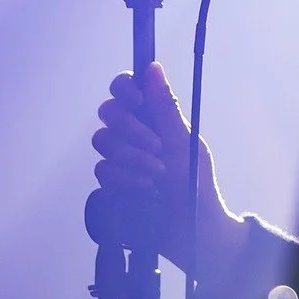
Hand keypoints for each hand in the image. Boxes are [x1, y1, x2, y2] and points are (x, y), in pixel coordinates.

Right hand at [88, 63, 233, 267]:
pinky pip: (102, 169)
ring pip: (102, 140)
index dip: (124, 89)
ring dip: (131, 157)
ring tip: (156, 174)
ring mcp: (120, 158)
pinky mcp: (111, 183)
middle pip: (108, 112)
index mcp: (154, 117)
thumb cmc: (196, 184)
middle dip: (131, 129)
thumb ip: (165, 107)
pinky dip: (125, 178)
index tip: (137, 101)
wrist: (192, 230)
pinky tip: (144, 189)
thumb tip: (153, 68)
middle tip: (156, 147)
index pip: (126, 88)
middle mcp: (133, 133)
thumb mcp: (183, 142)